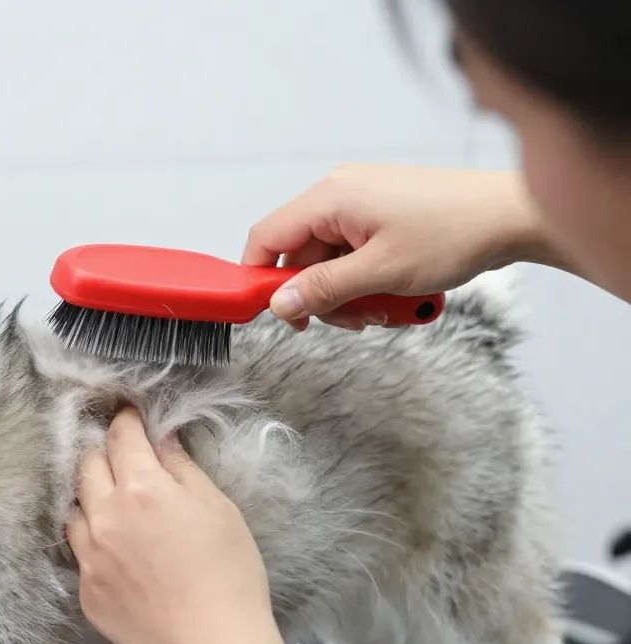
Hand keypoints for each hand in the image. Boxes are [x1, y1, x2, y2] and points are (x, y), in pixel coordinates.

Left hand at [67, 407, 270, 643]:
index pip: (121, 437)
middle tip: (121, 454)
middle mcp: (104, 515)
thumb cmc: (230, 574)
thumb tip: (161, 440)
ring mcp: (89, 556)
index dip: (126, 421)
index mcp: (141, 488)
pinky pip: (80, 552)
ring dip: (91, 497)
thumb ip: (183, 469)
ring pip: (75, 508)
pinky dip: (95, 540)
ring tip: (113, 502)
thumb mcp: (218, 509)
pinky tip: (117, 549)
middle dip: (103, 451)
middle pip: (87, 465)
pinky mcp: (85, 590)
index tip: (129, 415)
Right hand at [243, 164, 548, 330]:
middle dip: (321, 296)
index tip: (277, 314)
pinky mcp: (382, 216)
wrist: (512, 217)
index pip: (267, 239)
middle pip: (300, 257)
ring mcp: (362, 204)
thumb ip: (323, 289)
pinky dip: (367, 281)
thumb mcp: (380, 272)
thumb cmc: (455, 233)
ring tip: (382, 309)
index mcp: (330, 197)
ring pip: (329, 262)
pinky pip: (355, 256)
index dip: (261, 280)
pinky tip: (393, 294)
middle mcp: (340, 194)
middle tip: (352, 320)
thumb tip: (280, 303)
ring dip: (348, 294)